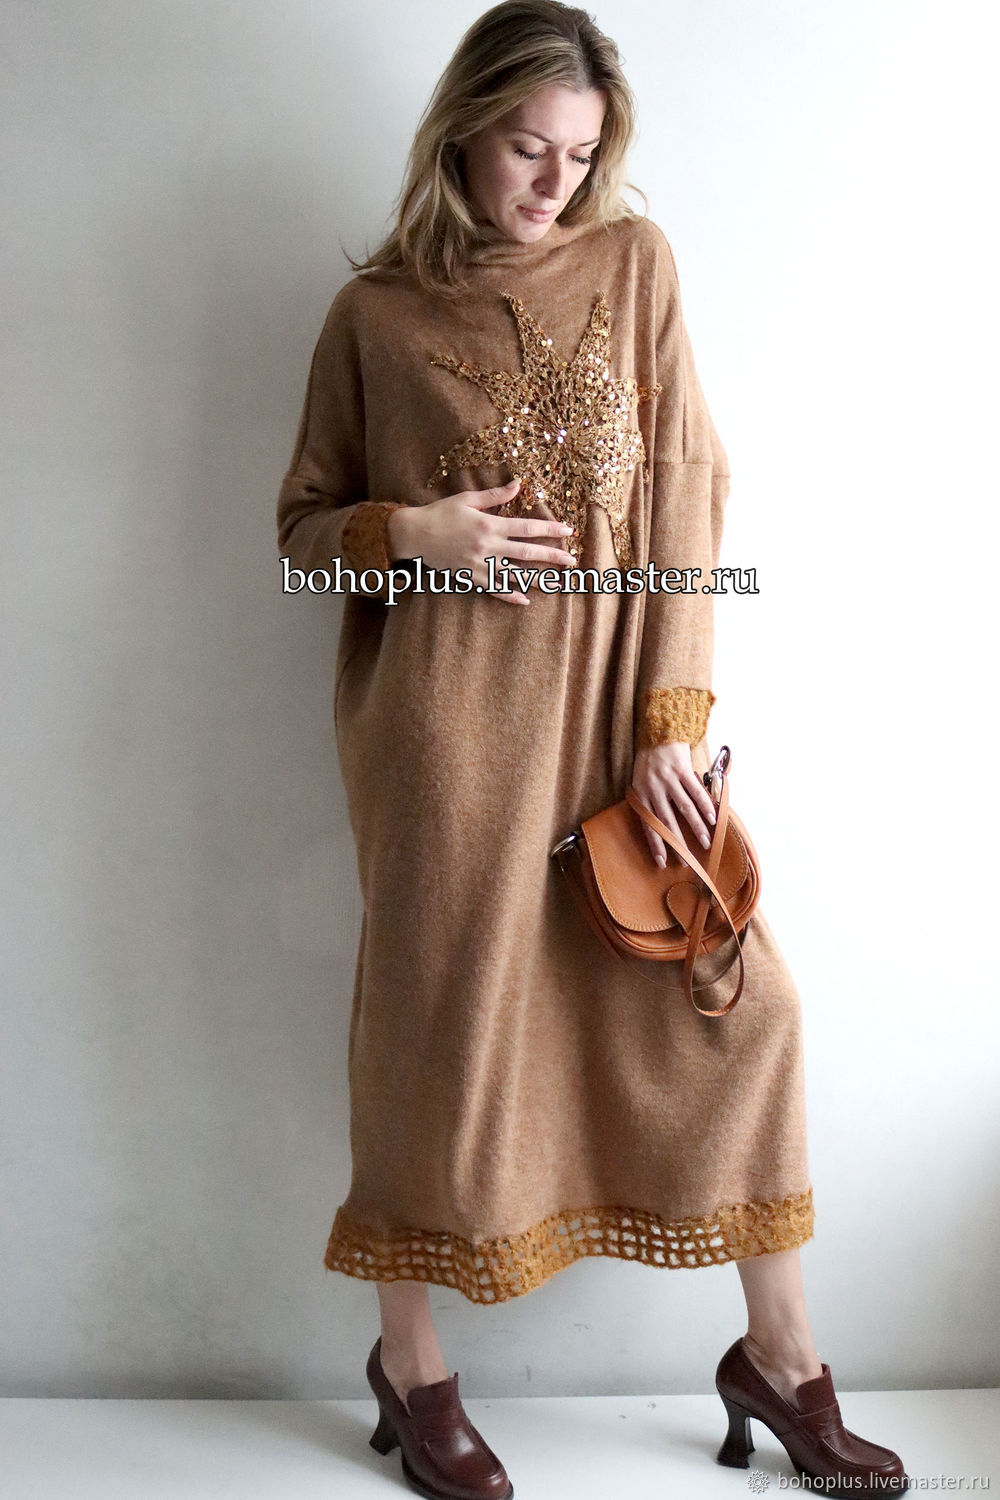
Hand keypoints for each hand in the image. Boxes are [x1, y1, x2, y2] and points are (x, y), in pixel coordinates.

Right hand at [386, 477, 576, 606]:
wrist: (414, 534)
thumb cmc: (440, 513)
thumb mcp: (467, 499)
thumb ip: (495, 495)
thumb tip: (518, 484)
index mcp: (490, 524)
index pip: (527, 527)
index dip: (549, 528)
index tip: (567, 531)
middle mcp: (488, 546)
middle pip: (527, 553)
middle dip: (551, 556)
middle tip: (571, 561)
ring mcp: (480, 564)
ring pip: (515, 574)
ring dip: (537, 579)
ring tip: (557, 583)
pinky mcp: (470, 577)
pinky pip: (494, 589)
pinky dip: (510, 595)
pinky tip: (525, 600)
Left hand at [630, 742, 717, 867]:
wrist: (657, 732)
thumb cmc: (648, 761)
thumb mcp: (640, 782)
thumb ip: (648, 802)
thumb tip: (658, 825)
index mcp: (641, 795)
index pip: (648, 825)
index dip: (656, 844)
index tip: (662, 862)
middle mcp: (654, 789)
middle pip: (667, 822)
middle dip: (678, 844)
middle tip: (686, 861)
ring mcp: (669, 780)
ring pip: (685, 809)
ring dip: (696, 828)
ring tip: (706, 843)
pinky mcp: (682, 770)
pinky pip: (696, 792)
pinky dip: (705, 807)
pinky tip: (713, 819)